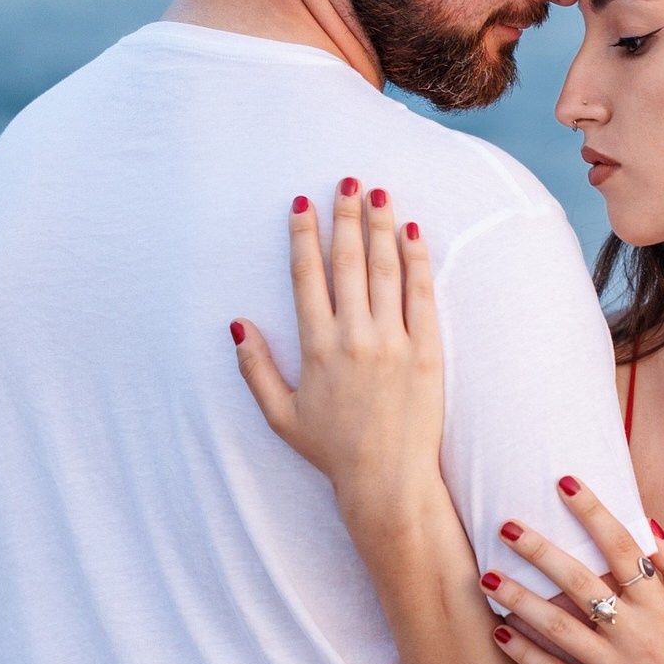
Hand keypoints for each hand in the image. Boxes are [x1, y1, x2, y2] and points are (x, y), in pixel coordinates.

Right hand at [230, 182, 443, 516]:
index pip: (307, 276)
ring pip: (385, 269)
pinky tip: (413, 233)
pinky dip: (417, 260)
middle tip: (346, 181)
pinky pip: (422, 294)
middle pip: (348, 262)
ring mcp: (393, 341)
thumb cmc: (332, 451)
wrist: (388, 482)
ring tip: (379, 193)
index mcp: (316, 347)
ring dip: (381, 226)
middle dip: (345, 216)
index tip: (302, 203)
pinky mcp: (427, 350)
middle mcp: (353, 337)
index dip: (303, 235)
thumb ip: (255, 367)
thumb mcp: (280, 414)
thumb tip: (236, 323)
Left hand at [484, 481, 663, 663]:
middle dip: (540, 550)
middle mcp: (636, 633)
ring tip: (485, 577)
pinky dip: (526, 654)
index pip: (621, 546)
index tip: (564, 483)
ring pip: (558, 627)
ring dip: (519, 599)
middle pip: (579, 581)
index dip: (592, 512)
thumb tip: (650, 526)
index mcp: (661, 606)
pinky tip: (499, 634)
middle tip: (505, 525)